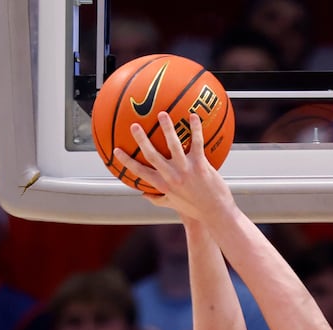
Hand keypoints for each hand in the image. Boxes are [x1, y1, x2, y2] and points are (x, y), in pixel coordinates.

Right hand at [113, 113, 233, 221]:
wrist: (215, 213)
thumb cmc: (195, 209)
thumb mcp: (173, 204)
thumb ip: (157, 198)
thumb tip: (143, 194)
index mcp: (163, 185)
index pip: (140, 172)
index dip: (126, 161)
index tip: (116, 150)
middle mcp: (172, 176)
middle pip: (152, 155)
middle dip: (141, 140)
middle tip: (133, 125)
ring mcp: (186, 169)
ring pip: (174, 145)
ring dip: (167, 128)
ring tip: (162, 114)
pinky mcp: (201, 165)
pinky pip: (197, 143)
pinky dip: (195, 128)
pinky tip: (193, 116)